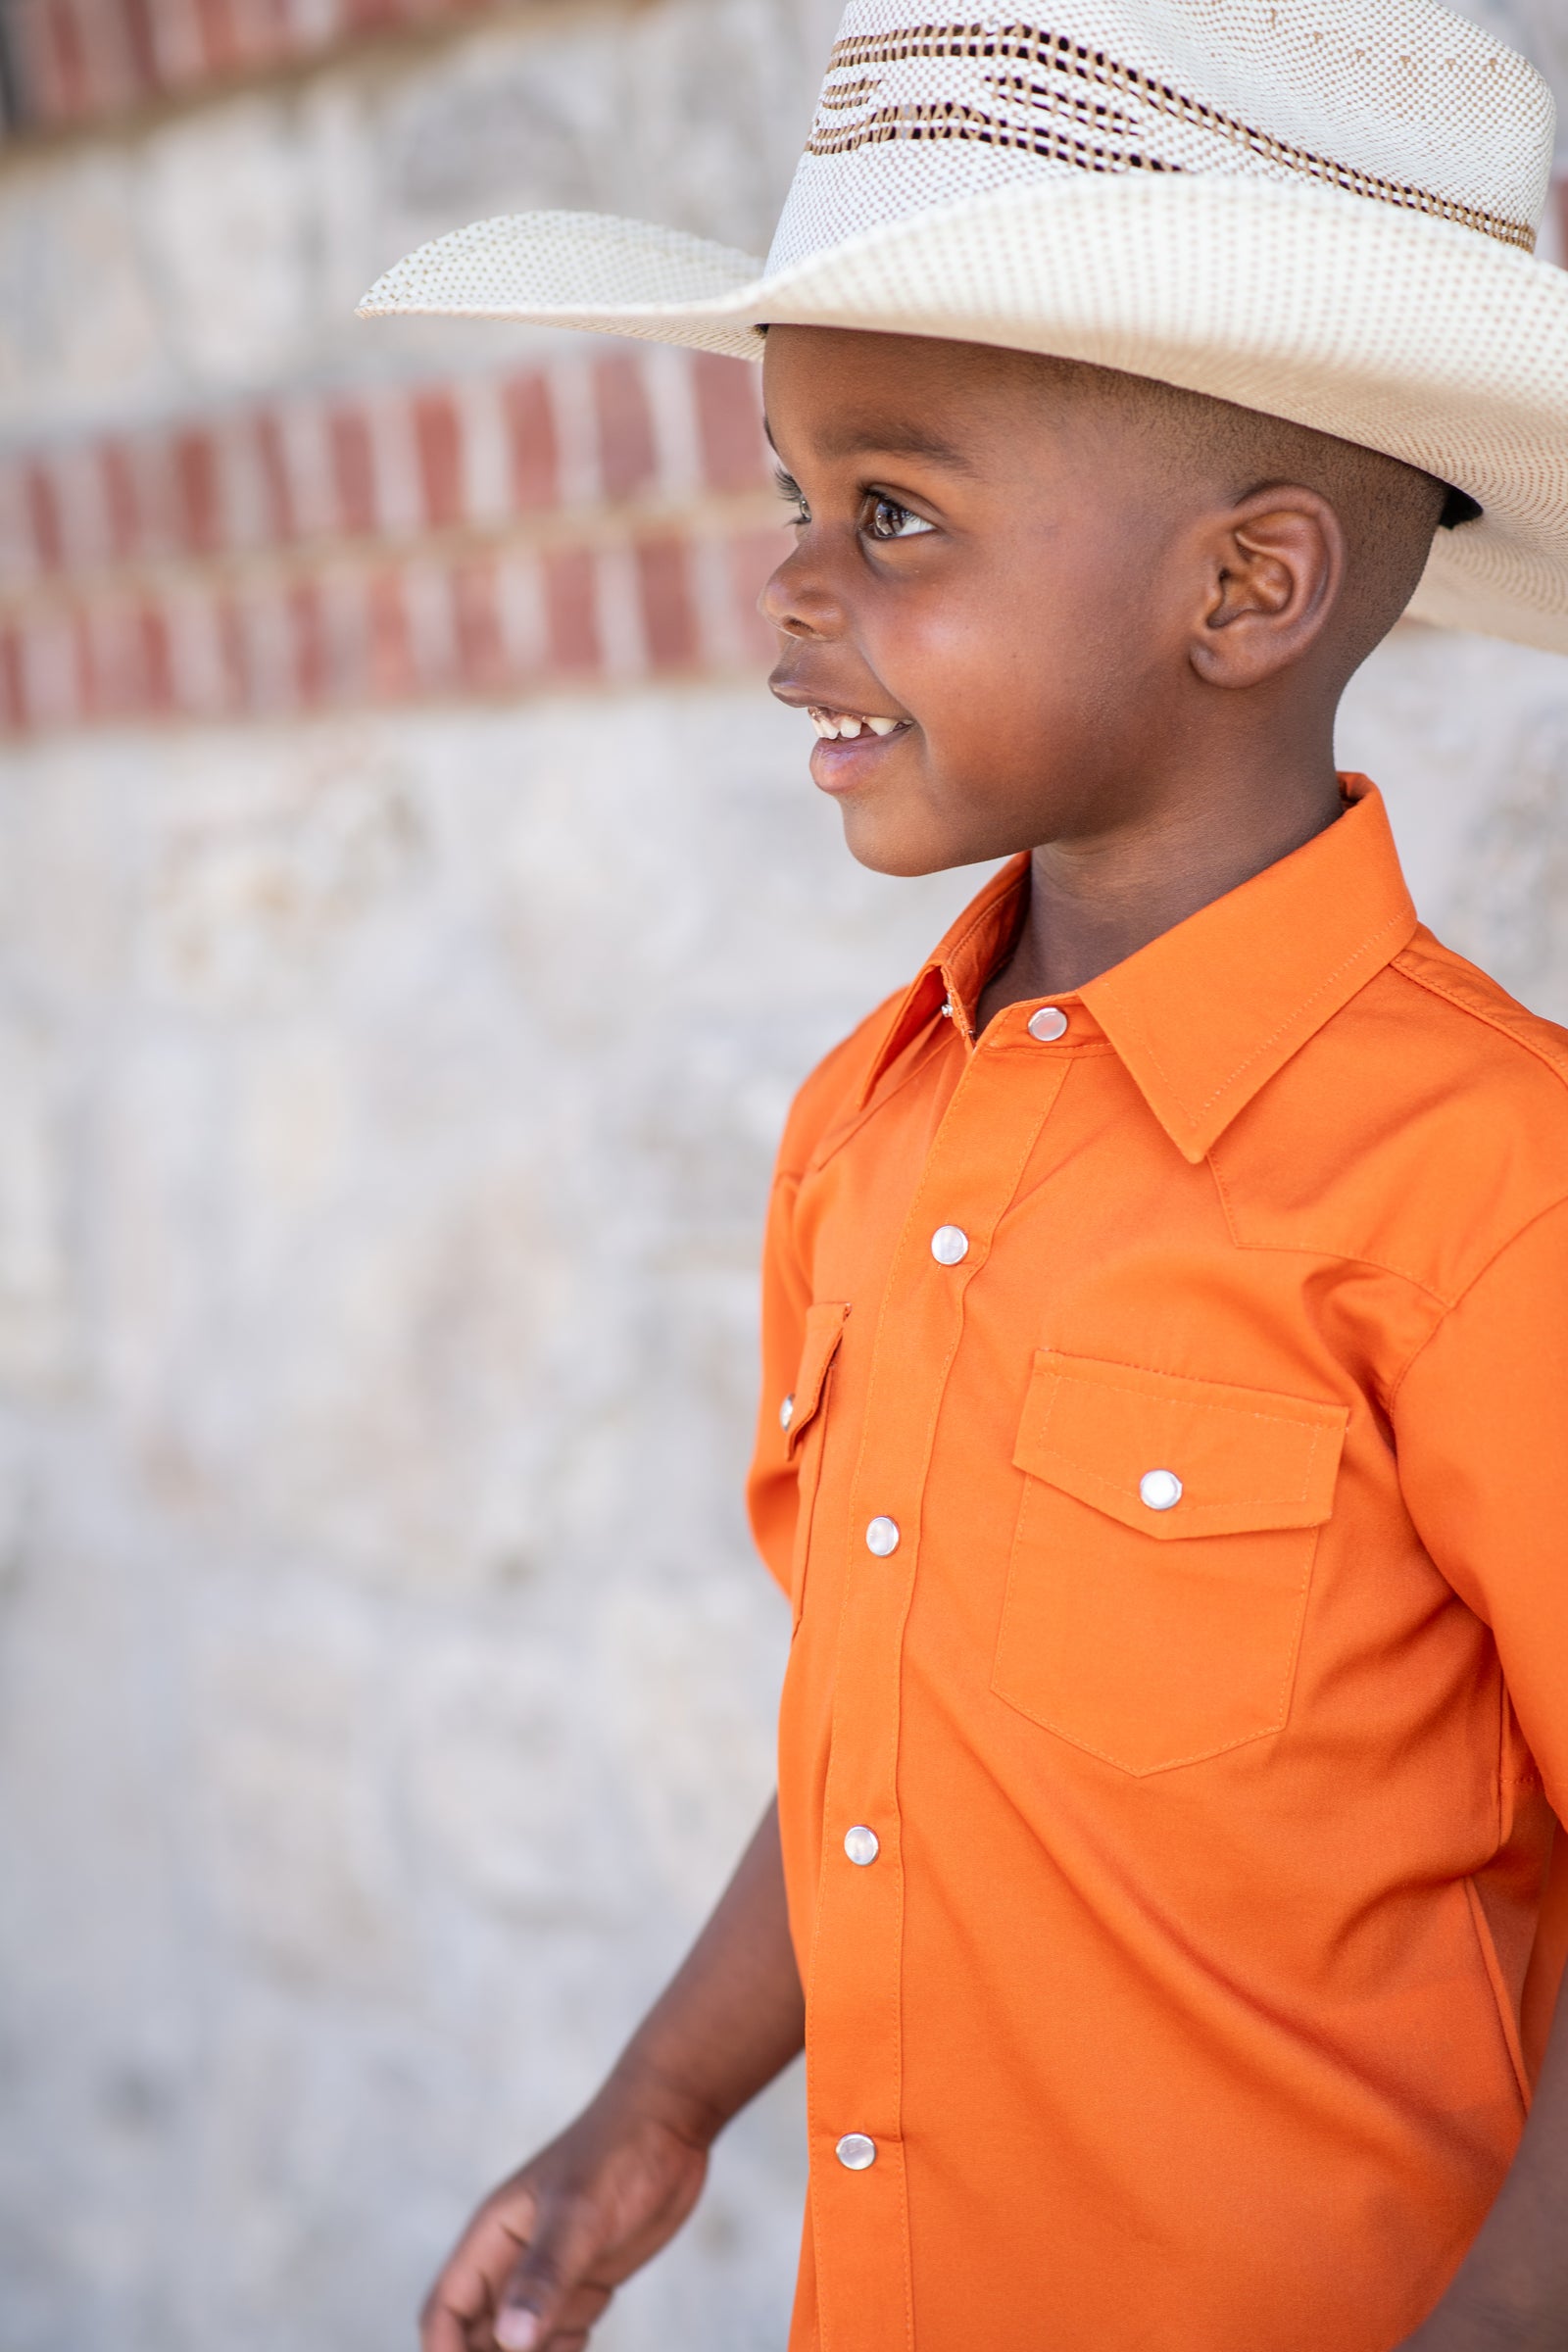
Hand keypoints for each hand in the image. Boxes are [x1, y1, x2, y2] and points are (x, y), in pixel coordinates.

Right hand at [420, 2078, 710, 2351]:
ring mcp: (549, 2273)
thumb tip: (511, 2340)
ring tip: (564, 2350)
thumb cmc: (617, 2153)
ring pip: (518, 2341)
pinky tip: (577, 2350)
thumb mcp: (579, 2213)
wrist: (669, 2124)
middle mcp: (513, 2261)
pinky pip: (559, 2336)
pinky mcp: (586, 2279)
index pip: (445, 2311)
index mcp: (492, 2238)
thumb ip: (544, 2274)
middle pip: (476, 2336)